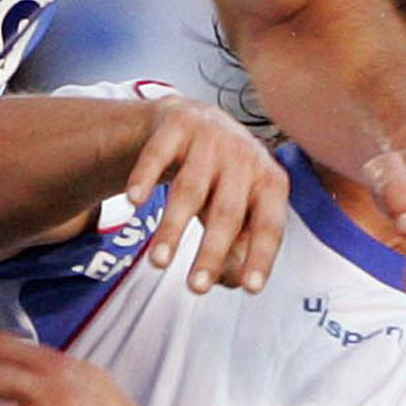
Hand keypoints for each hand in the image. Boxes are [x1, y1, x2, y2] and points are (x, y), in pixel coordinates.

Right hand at [127, 95, 287, 294]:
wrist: (196, 118)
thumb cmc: (223, 177)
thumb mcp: (240, 209)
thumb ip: (241, 247)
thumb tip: (236, 280)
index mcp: (269, 181)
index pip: (269, 225)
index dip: (261, 256)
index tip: (251, 287)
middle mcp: (244, 156)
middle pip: (227, 211)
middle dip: (211, 252)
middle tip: (196, 287)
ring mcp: (210, 137)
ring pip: (190, 188)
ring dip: (173, 227)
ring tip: (159, 262)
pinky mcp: (177, 123)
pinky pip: (157, 153)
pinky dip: (145, 177)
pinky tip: (135, 202)